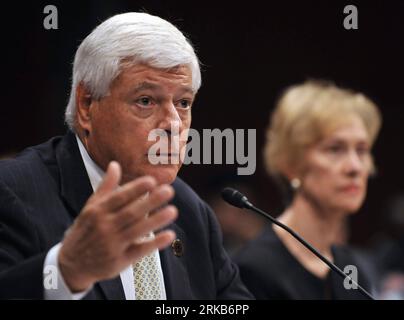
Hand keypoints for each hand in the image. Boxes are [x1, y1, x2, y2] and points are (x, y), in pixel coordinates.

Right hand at [58, 161, 176, 291]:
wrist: (72, 264)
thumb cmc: (86, 231)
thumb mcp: (91, 208)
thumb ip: (106, 187)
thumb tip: (115, 165)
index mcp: (98, 212)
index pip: (119, 198)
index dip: (135, 189)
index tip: (151, 181)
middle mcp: (104, 227)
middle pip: (130, 213)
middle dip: (150, 202)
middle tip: (169, 191)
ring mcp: (112, 245)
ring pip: (137, 231)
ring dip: (155, 221)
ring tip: (173, 211)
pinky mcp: (119, 261)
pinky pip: (139, 251)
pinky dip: (154, 243)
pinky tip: (169, 234)